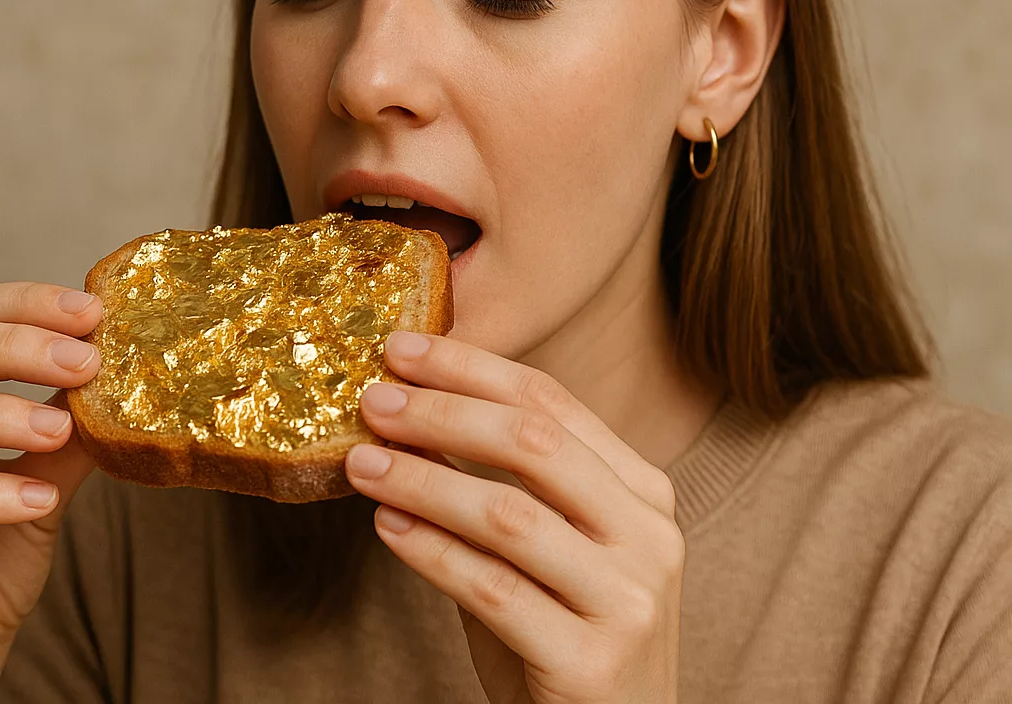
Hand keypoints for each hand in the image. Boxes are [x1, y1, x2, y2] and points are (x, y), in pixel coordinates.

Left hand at [345, 332, 684, 703]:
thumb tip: (407, 416)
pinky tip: (387, 526)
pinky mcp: (592, 663)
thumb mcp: (544, 554)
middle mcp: (649, 537)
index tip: (403, 348)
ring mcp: (629, 600)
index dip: (473, 369)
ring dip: (423, 479)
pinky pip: (492, 591)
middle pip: (536, 445)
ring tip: (362, 463)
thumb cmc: (564, 643)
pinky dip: (430, 551)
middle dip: (445, 411)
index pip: (554, 405)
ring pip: (510, 515)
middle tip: (374, 398)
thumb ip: (495, 489)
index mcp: (644, 494)